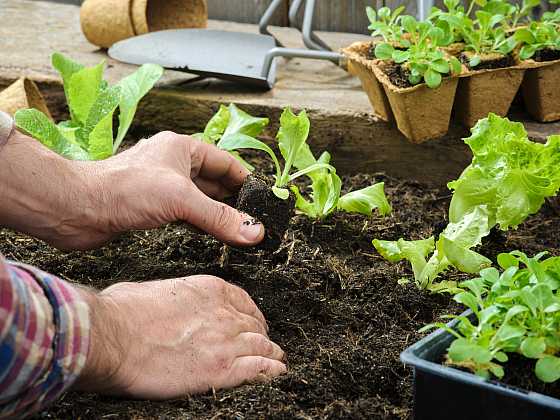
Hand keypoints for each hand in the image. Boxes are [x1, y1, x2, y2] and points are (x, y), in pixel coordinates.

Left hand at [0, 130, 262, 249]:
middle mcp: (173, 164)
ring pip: (200, 199)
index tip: (264, 200)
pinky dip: (201, 223)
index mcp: (183, 148)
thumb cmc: (124, 190)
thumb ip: (220, 216)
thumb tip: (255, 231)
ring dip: (218, 213)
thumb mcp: (181, 200)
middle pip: (215, 181)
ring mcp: (162, 186)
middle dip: (235, 200)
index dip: (246, 180)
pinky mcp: (151, 207)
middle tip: (256, 220)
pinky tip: (212, 235)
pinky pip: (185, 214)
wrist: (78, 209)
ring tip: (240, 230)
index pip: (226, 162)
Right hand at [74, 275, 285, 397]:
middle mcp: (223, 313)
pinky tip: (277, 374)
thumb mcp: (154, 289)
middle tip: (264, 344)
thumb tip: (167, 304)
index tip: (254, 322)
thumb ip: (173, 297)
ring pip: (262, 347)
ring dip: (271, 353)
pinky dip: (271, 372)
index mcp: (210, 289)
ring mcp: (225, 342)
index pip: (244, 301)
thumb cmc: (122, 311)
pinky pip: (259, 370)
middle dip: (261, 335)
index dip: (253, 314)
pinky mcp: (220, 370)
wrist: (112, 336)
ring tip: (277, 359)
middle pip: (255, 325)